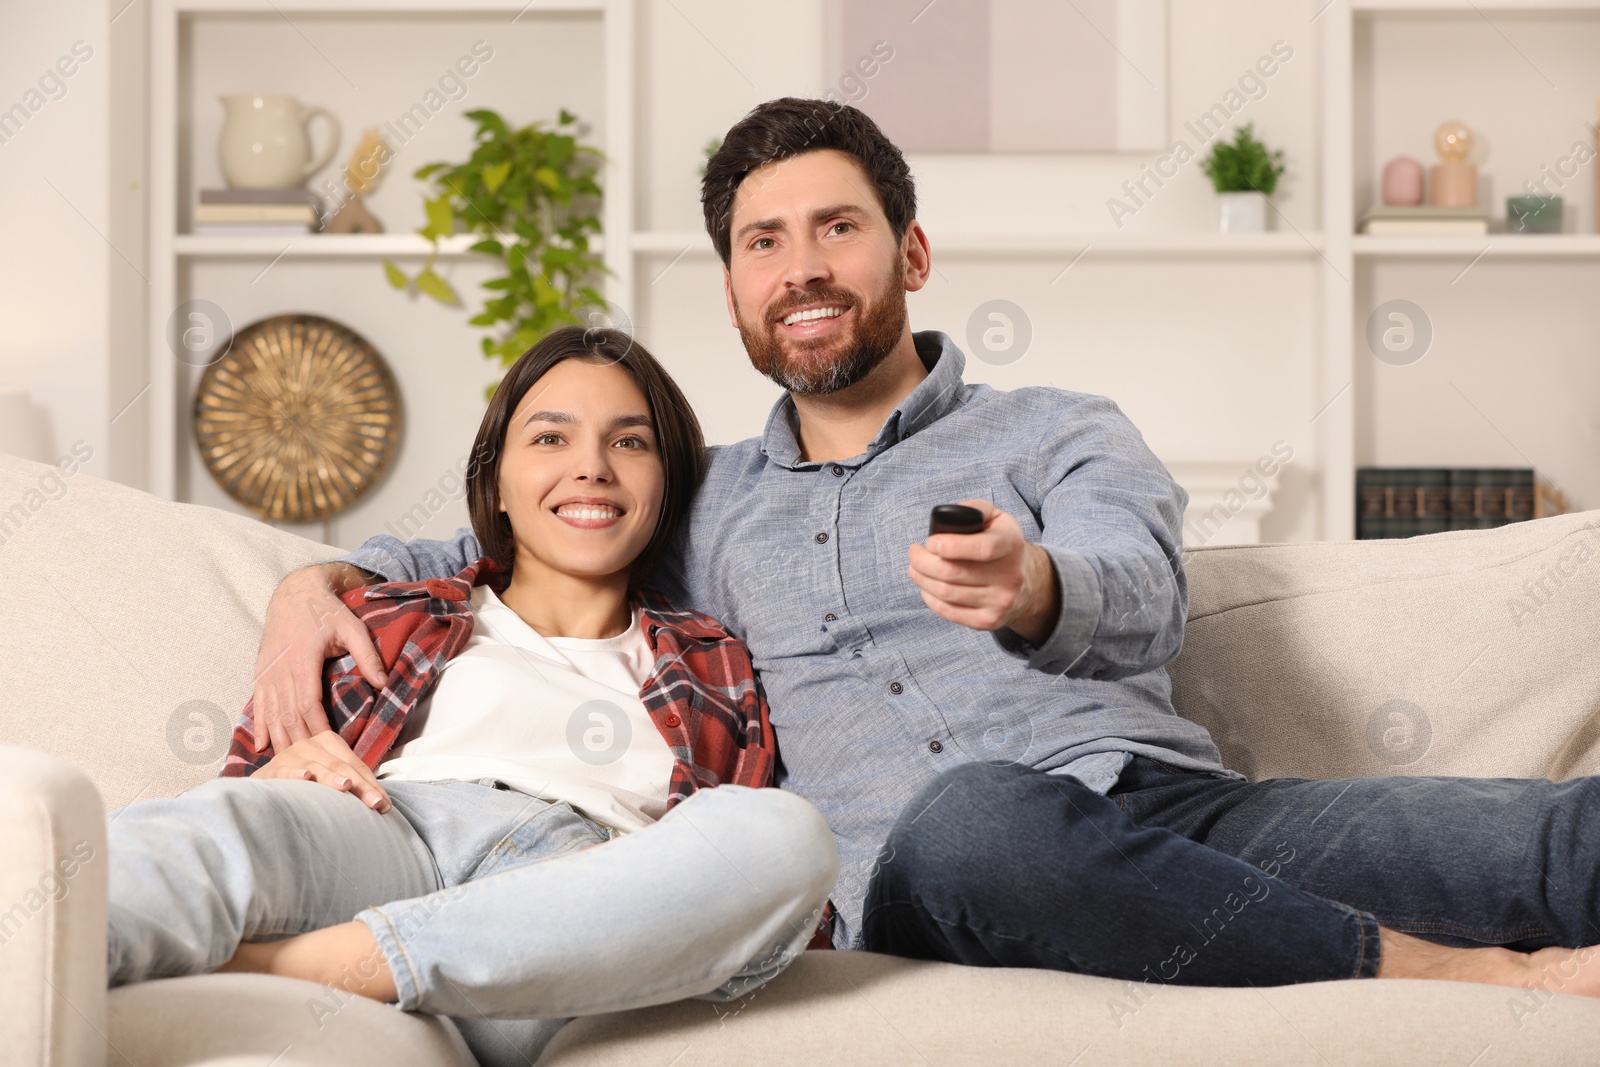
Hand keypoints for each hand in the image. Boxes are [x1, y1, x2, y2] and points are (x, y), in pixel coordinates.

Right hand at [251, 563, 385, 755]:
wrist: (294, 594)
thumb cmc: (326, 612)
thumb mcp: (352, 628)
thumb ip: (368, 656)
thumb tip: (384, 684)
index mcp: (302, 661)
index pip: (308, 705)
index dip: (316, 730)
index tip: (329, 751)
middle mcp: (279, 671)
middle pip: (287, 716)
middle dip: (300, 744)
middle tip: (313, 770)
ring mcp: (266, 674)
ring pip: (270, 715)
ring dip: (279, 741)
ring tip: (289, 766)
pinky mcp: (260, 674)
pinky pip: (257, 705)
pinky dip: (259, 726)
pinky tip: (261, 746)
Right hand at [252, 730, 391, 812]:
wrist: (263, 786)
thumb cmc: (302, 785)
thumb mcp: (329, 780)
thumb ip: (352, 784)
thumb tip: (384, 804)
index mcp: (328, 742)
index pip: (355, 765)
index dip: (372, 785)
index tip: (385, 806)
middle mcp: (310, 744)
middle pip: (341, 767)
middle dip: (361, 787)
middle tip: (376, 804)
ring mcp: (290, 754)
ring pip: (316, 767)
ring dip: (331, 777)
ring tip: (346, 786)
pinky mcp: (272, 768)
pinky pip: (285, 770)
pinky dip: (295, 773)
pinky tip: (305, 777)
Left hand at [907, 498, 1059, 645]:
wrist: (1028, 583)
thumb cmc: (1001, 544)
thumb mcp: (997, 518)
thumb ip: (974, 510)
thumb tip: (946, 518)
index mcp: (1012, 545)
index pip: (983, 548)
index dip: (951, 546)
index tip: (930, 542)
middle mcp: (1010, 576)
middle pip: (953, 573)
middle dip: (922, 561)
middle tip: (914, 552)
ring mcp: (1000, 602)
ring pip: (946, 593)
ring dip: (921, 579)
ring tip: (915, 567)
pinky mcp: (988, 621)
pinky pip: (948, 611)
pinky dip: (929, 598)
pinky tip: (925, 585)